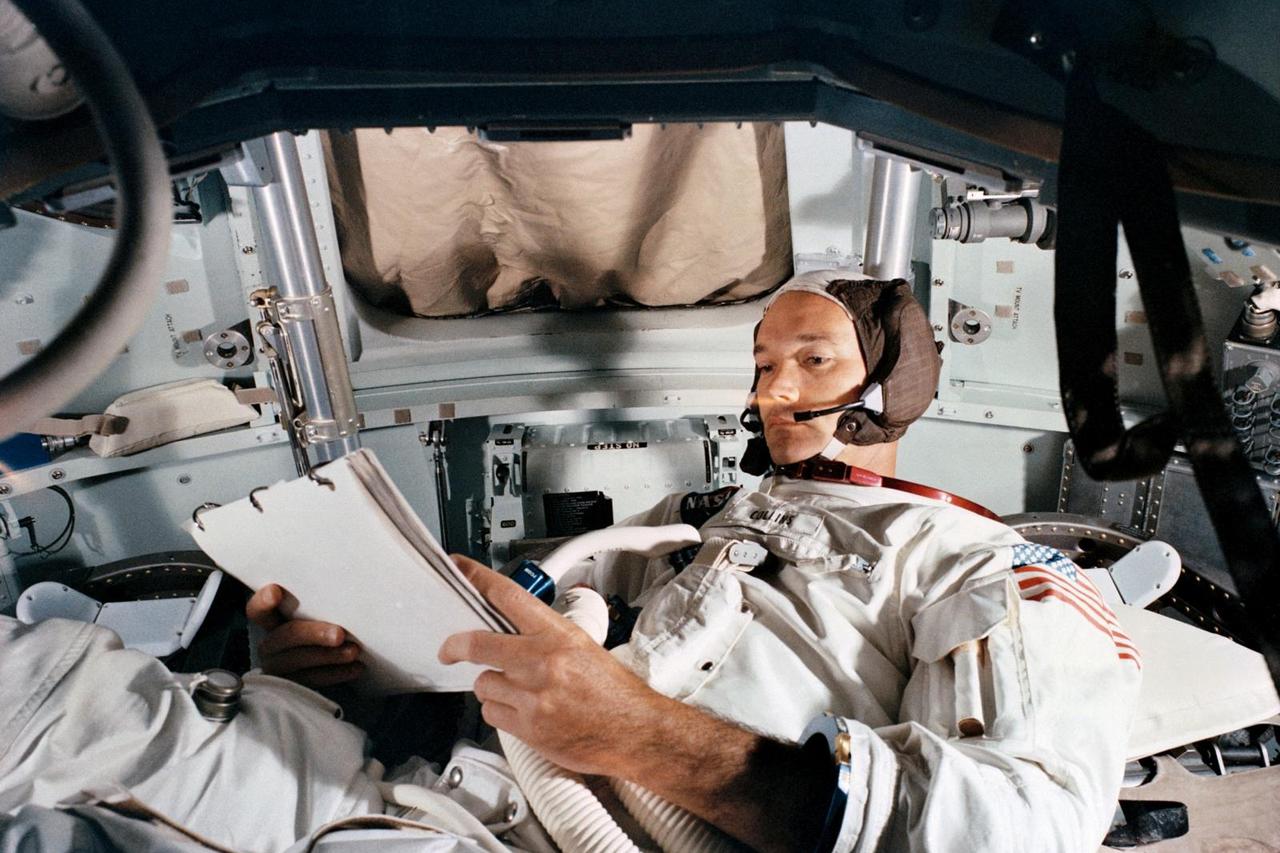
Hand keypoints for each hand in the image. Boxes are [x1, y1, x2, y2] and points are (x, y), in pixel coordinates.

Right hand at [245, 583, 363, 687]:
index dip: (263, 601)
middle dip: (314, 634)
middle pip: (286, 636)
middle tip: (339, 634)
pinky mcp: (293, 687)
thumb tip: (343, 595)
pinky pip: (313, 680)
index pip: (258, 610)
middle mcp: (271, 645)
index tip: (275, 592)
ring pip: (300, 661)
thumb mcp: (315, 617)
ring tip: (353, 651)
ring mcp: (278, 668)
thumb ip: (319, 608)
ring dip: (329, 656)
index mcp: (271, 622)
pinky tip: (355, 668)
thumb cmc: (322, 630)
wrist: (323, 666)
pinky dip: (336, 673)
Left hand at [439, 555, 667, 776]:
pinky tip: (522, 712)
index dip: (477, 580)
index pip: (509, 596)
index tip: (460, 570)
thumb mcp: (584, 647)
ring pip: (483, 684)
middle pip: (478, 644)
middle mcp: (542, 662)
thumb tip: (512, 630)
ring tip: (518, 692)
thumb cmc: (614, 691)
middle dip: (456, 646)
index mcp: (558, 634)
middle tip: (450, 649)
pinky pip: (492, 715)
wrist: (635, 730)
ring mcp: (533, 696)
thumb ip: (546, 637)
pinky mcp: (528, 728)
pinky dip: (500, 713)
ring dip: (493, 687)